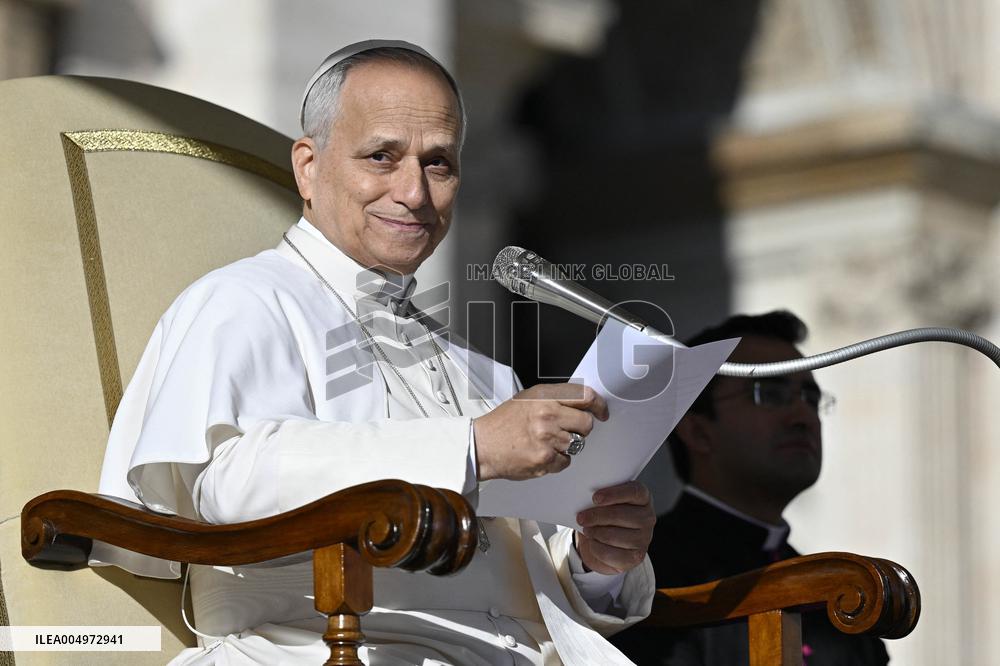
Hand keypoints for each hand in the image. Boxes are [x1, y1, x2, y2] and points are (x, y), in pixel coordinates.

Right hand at [473, 383, 607, 480]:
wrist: (483, 446)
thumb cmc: (503, 423)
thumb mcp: (528, 399)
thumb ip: (555, 399)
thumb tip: (582, 401)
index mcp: (544, 397)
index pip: (585, 396)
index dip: (599, 405)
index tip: (602, 411)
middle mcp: (547, 415)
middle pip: (587, 423)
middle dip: (581, 429)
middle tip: (567, 430)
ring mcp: (547, 438)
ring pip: (578, 444)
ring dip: (567, 445)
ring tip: (547, 442)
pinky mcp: (546, 459)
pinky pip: (566, 461)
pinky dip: (557, 460)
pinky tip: (541, 453)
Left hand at [575, 481, 654, 574]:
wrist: (606, 541)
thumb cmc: (606, 515)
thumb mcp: (604, 502)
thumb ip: (599, 497)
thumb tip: (582, 497)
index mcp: (642, 497)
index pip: (634, 492)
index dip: (614, 494)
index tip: (595, 498)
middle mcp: (647, 517)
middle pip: (621, 514)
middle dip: (597, 516)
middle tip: (581, 518)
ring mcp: (644, 538)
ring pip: (614, 536)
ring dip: (595, 532)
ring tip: (587, 530)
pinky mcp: (636, 557)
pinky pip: (611, 553)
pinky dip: (596, 548)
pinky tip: (593, 542)